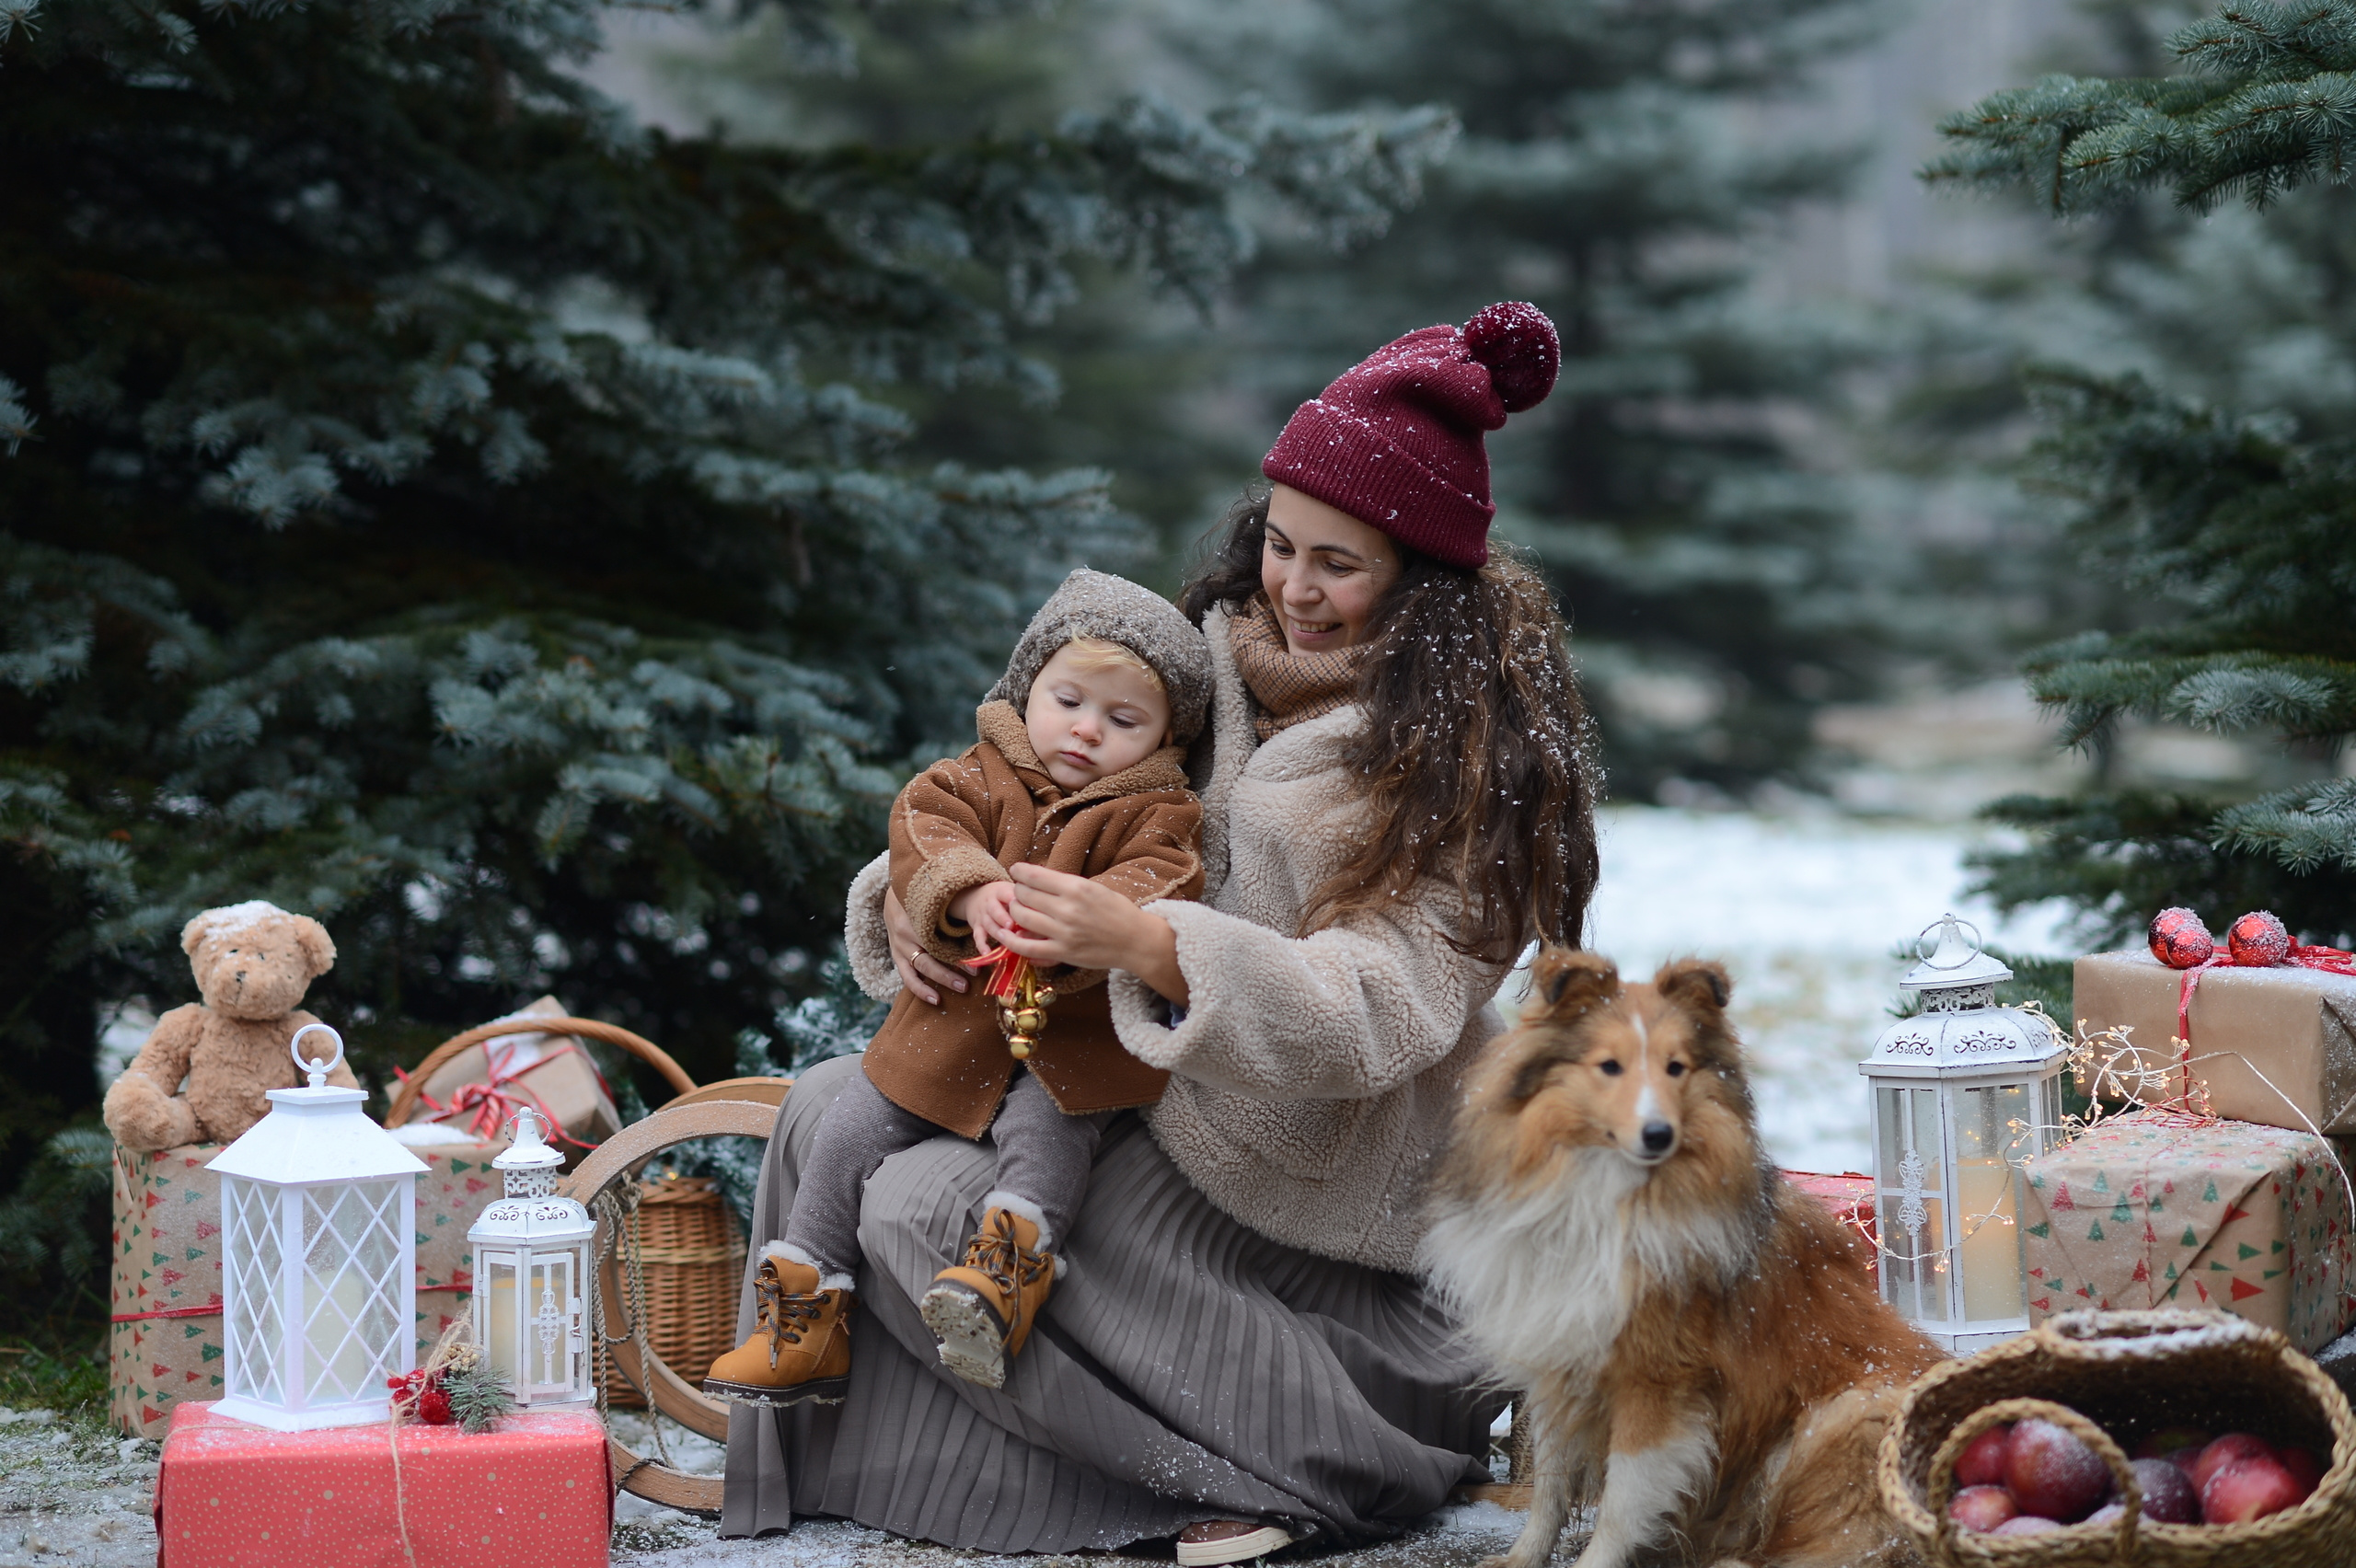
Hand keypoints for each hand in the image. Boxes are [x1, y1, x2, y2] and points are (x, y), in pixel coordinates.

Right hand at [884, 886, 968, 1006]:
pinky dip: (919, 989)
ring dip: (937, 982)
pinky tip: (934, 999)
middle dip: (949, 972)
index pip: (939, 941)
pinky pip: (907, 976)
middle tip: (970, 981)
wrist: (895, 894)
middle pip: (929, 958)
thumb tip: (982, 925)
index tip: (978, 964)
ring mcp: (899, 947)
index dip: (958, 955)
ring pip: (919, 969)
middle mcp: (905, 935)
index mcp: (916, 920)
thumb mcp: (935, 901)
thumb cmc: (923, 897)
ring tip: (956, 991)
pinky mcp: (896, 955)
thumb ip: (953, 912)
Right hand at [949, 881, 1021, 954]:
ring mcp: (982, 916)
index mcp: (1000, 891)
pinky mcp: (977, 927)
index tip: (1019, 904)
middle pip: (994, 910)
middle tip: (1011, 925)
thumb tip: (1039, 909)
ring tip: (1006, 940)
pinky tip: (987, 954)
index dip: (1011, 898)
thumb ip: (1022, 897)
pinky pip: (978, 936)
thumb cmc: (1002, 895)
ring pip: (988, 925)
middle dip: (1002, 918)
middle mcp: (989, 903)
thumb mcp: (1009, 889)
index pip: (1005, 893)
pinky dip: (981, 945)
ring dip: (996, 932)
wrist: (974, 895)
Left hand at [999, 863, 1188, 1005]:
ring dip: (1014, 911)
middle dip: (1018, 891)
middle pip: (1024, 895)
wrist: (1137, 941)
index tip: (1016, 870)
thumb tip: (1038, 879)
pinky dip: (1011, 940)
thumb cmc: (1118, 911)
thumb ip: (1067, 884)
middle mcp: (1067, 908)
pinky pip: (1026, 947)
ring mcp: (1063, 932)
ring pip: (1021, 917)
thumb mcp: (1095, 888)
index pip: (1034, 875)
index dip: (1019, 871)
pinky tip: (1005, 934)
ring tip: (1019, 909)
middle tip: (1020, 891)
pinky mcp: (1062, 952)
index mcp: (1076, 887)